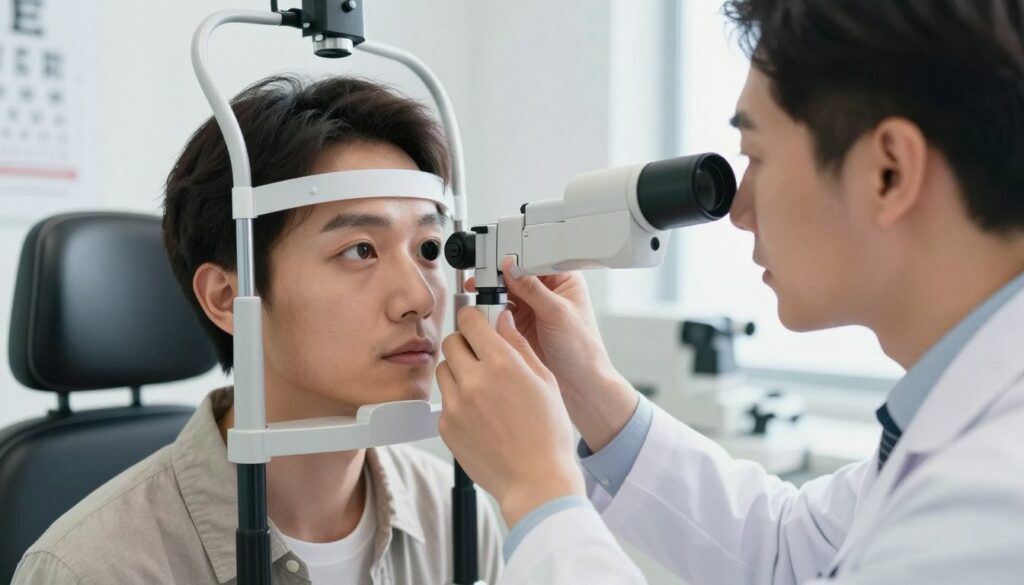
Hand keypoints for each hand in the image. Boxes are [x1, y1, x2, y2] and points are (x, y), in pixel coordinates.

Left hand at [437, 307, 583, 526]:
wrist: (535, 481)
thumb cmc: (548, 434)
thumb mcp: (544, 381)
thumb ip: (519, 346)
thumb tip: (503, 320)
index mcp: (501, 363)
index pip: (469, 321)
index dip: (473, 318)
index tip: (477, 323)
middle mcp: (473, 380)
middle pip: (451, 342)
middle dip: (465, 344)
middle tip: (480, 357)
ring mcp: (456, 405)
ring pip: (443, 370)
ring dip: (458, 371)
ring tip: (481, 389)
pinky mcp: (446, 426)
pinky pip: (444, 401)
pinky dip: (457, 401)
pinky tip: (479, 415)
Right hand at [467, 258, 637, 451]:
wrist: (579, 383)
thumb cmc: (582, 349)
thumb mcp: (558, 313)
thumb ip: (533, 289)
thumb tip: (512, 267)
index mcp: (563, 279)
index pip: (534, 259)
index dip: (516, 259)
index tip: (498, 262)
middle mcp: (547, 291)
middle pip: (516, 274)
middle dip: (499, 276)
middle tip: (483, 278)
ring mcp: (533, 307)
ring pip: (506, 292)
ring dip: (493, 294)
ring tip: (481, 295)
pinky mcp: (521, 324)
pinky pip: (500, 311)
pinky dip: (491, 311)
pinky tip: (486, 311)